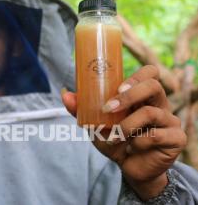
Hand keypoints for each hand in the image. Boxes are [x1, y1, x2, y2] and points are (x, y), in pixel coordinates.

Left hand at [61, 65, 186, 200]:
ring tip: (115, 137)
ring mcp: (170, 121)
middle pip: (153, 86)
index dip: (136, 76)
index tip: (118, 87)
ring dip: (126, 126)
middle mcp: (160, 104)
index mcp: (143, 96)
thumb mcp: (95, 124)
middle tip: (108, 108)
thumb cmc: (115, 141)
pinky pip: (155, 136)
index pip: (150, 73)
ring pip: (149, 113)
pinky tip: (132, 149)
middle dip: (128, 96)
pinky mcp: (176, 138)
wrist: (128, 168)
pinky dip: (137, 143)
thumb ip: (81, 109)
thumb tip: (65, 94)